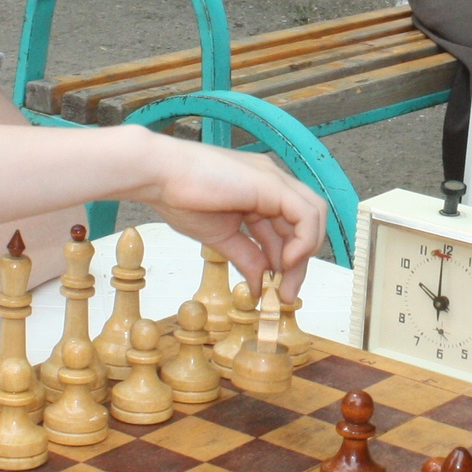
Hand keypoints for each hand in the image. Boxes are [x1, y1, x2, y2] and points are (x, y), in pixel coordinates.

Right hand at [135, 134, 327, 299]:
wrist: (159, 176)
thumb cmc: (179, 198)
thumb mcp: (221, 237)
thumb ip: (245, 257)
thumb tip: (259, 286)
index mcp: (260, 194)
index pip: (288, 228)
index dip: (287, 261)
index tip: (276, 290)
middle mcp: (272, 184)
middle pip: (304, 225)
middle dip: (298, 264)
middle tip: (286, 295)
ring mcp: (274, 180)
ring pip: (313, 216)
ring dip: (305, 254)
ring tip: (286, 282)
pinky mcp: (272, 183)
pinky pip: (306, 212)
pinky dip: (303, 240)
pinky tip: (285, 262)